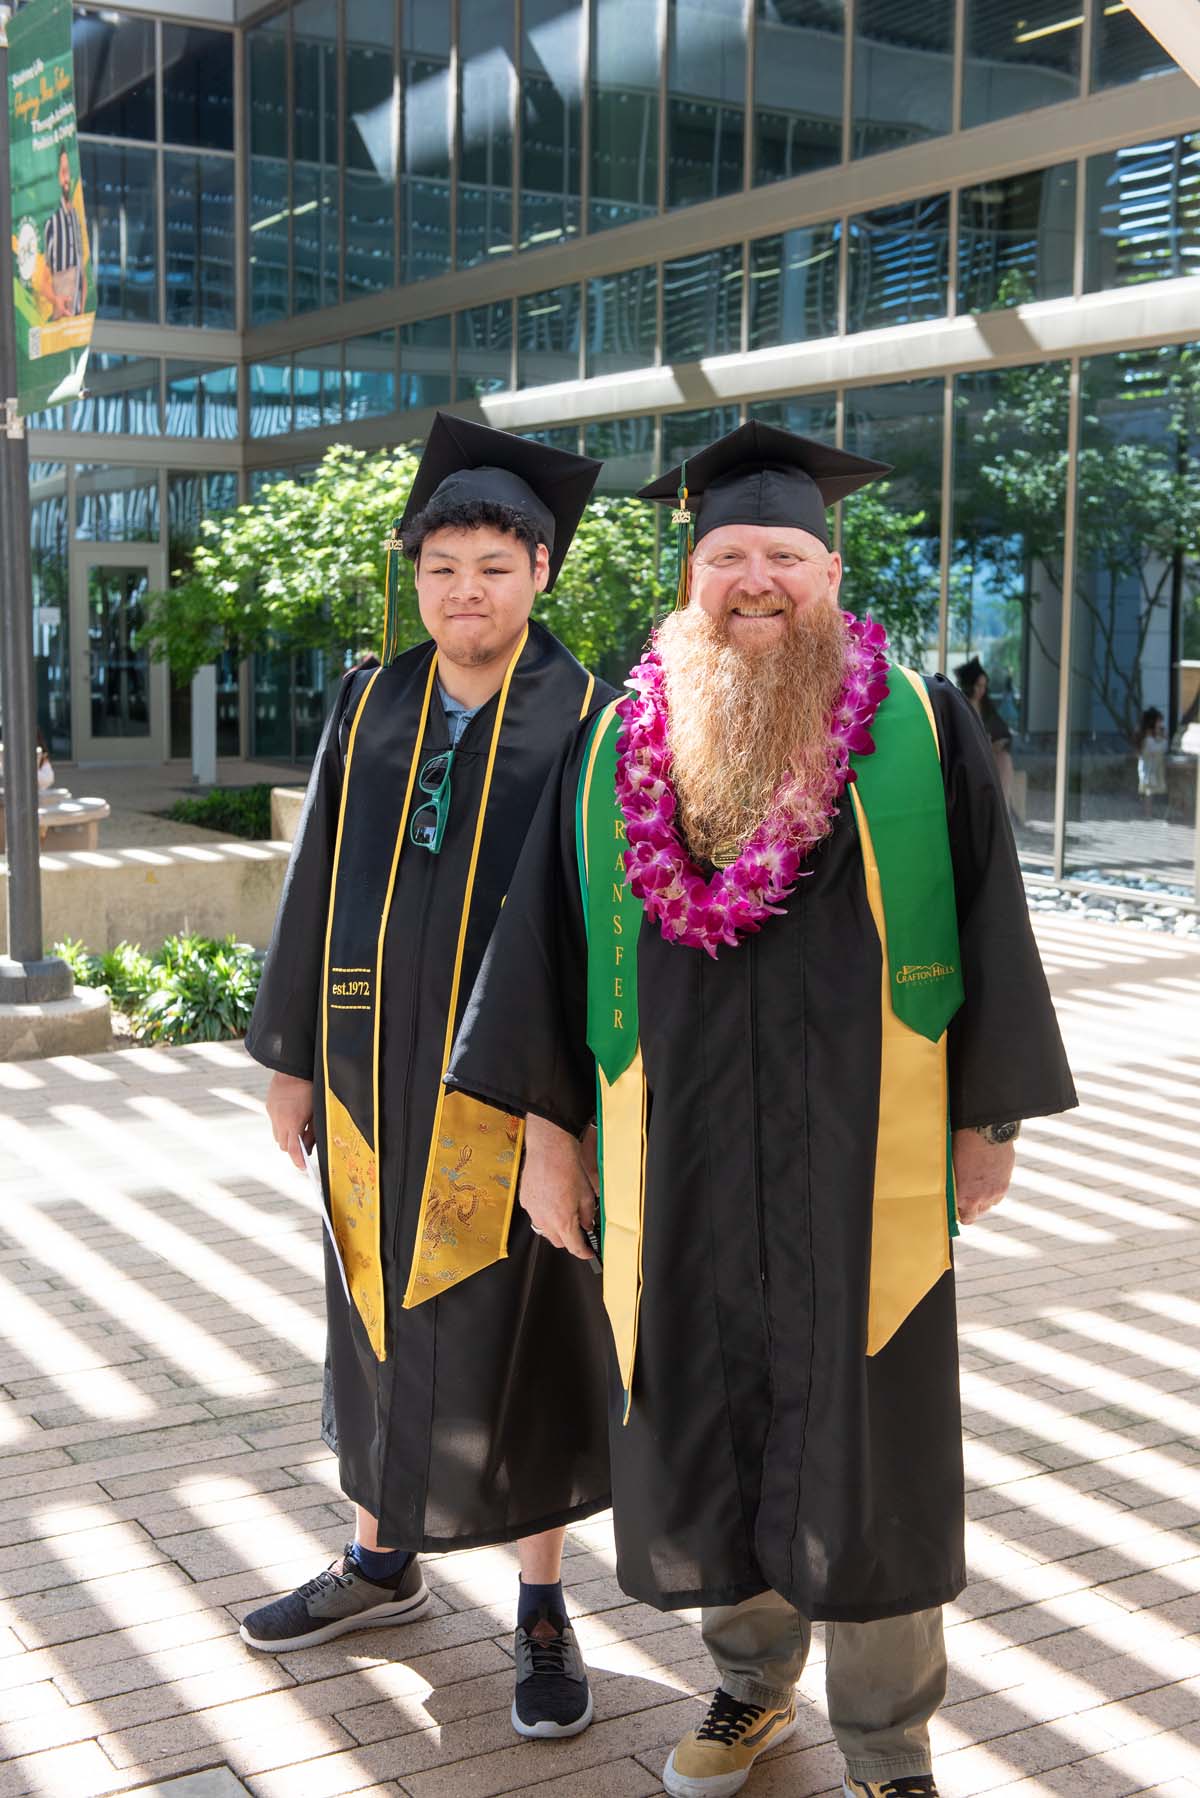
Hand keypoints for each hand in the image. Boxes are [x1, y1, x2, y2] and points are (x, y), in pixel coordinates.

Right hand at [266, 1072, 314, 1170]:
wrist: (293, 1067)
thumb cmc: (310, 1089)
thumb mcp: (316, 1112)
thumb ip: (312, 1132)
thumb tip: (308, 1149)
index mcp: (292, 1123)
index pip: (293, 1150)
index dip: (298, 1161)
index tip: (304, 1168)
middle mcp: (279, 1120)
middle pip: (283, 1145)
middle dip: (293, 1148)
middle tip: (304, 1147)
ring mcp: (272, 1113)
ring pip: (277, 1135)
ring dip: (286, 1137)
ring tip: (298, 1130)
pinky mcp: (269, 1106)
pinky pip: (274, 1121)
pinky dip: (282, 1124)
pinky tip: (291, 1116)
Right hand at [521, 1115, 597, 1259]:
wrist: (549, 1149)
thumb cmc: (567, 1167)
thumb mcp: (586, 1194)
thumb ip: (587, 1214)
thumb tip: (587, 1223)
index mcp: (563, 1221)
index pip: (574, 1247)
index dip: (584, 1252)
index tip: (588, 1252)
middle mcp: (545, 1220)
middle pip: (558, 1241)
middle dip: (569, 1239)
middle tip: (578, 1228)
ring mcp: (532, 1211)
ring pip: (545, 1229)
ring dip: (555, 1226)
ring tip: (563, 1209)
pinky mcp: (525, 1200)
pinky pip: (535, 1213)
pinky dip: (544, 1212)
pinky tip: (551, 1198)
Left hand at [952, 1128, 1014, 1225]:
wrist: (987, 1131)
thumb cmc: (964, 1144)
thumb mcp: (953, 1166)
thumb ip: (954, 1183)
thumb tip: (951, 1190)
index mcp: (963, 1195)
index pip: (960, 1216)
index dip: (957, 1213)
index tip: (954, 1208)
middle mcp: (979, 1198)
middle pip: (973, 1215)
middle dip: (969, 1209)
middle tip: (965, 1198)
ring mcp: (994, 1192)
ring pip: (988, 1206)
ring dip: (982, 1201)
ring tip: (977, 1186)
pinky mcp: (1004, 1184)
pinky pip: (998, 1196)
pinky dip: (993, 1192)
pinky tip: (987, 1180)